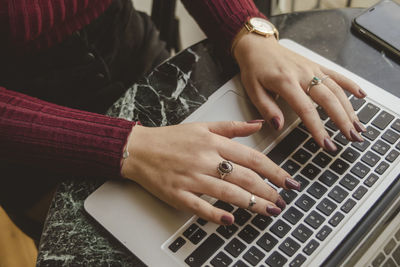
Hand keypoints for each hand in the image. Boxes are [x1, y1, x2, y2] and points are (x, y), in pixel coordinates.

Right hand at [121, 121, 298, 224]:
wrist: (139, 149)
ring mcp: (191, 178)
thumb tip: (258, 124)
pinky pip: (199, 206)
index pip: (251, 157)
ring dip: (251, 204)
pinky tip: (230, 220)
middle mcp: (205, 159)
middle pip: (244, 177)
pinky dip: (215, 215)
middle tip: (282, 201)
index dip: (274, 170)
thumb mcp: (202, 125)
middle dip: (268, 191)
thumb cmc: (171, 138)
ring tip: (268, 211)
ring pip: (227, 193)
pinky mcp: (178, 194)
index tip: (288, 181)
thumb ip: (232, 127)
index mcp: (213, 142)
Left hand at [233, 35, 366, 150]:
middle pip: (328, 99)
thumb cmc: (254, 68)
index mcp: (286, 82)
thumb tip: (278, 126)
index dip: (318, 128)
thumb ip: (267, 108)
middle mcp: (302, 74)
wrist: (258, 46)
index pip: (306, 109)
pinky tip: (361, 96)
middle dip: (342, 120)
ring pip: (336, 89)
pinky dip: (350, 84)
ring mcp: (311, 69)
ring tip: (357, 126)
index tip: (326, 143)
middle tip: (352, 138)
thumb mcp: (253, 90)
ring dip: (349, 108)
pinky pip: (336, 74)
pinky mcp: (315, 65)